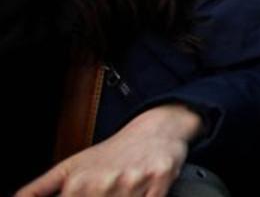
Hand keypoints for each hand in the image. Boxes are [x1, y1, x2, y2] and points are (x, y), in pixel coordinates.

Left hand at [19, 104, 200, 196]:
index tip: (82, 195)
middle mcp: (104, 183)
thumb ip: (39, 189)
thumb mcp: (69, 168)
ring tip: (121, 191)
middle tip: (104, 192)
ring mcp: (133, 183)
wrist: (155, 129)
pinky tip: (137, 192)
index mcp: (78, 184)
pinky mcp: (159, 182)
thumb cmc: (111, 152)